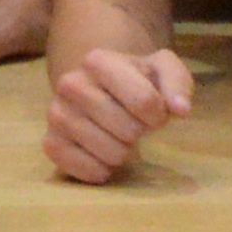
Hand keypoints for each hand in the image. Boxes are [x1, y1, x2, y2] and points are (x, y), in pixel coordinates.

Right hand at [44, 41, 193, 185]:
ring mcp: (57, 113)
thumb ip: (178, 83)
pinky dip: (102, 170)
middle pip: (129, 131)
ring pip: (109, 153)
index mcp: (98, 60)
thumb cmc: (137, 82)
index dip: (159, 114)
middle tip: (133, 124)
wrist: (101, 91)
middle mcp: (70, 83)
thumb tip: (181, 109)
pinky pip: (85, 169)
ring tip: (118, 137)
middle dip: (139, 133)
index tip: (154, 111)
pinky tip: (103, 156)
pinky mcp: (51, 142)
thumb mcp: (162, 71)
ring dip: (123, 153)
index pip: (144, 101)